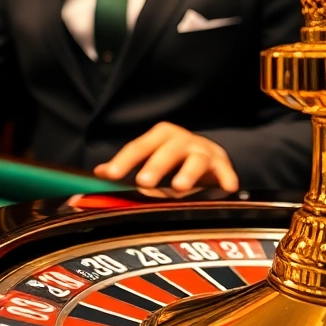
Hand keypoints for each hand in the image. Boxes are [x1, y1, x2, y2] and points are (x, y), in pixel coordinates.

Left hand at [93, 122, 237, 191]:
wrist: (208, 155)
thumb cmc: (171, 158)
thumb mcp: (148, 157)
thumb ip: (124, 166)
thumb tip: (98, 172)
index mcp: (159, 136)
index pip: (139, 147)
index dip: (125, 161)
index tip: (111, 175)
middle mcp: (182, 140)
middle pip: (167, 151)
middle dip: (156, 166)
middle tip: (143, 182)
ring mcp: (203, 151)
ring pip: (196, 160)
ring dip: (188, 173)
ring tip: (179, 188)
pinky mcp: (223, 164)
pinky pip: (225, 171)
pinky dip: (226, 178)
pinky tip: (227, 188)